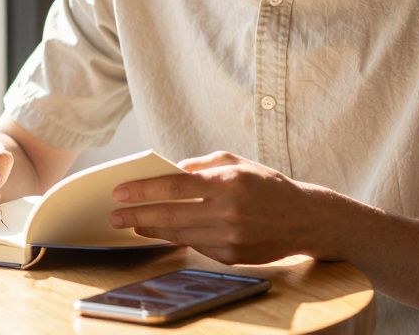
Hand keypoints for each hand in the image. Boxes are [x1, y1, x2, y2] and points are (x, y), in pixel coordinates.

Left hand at [108, 151, 324, 264]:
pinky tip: (163, 233)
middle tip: (114, 215)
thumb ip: (201, 165)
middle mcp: (228, 212)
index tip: (120, 191)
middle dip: (137, 215)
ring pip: (180, 235)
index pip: (175, 186)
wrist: (304, 219)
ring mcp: (230, 238)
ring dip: (152, 230)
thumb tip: (169, 171)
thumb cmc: (267, 185)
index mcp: (227, 182)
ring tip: (133, 224)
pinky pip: (197, 246)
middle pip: (171, 215)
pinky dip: (179, 239)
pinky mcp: (233, 256)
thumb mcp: (237, 162)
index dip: (144, 190)